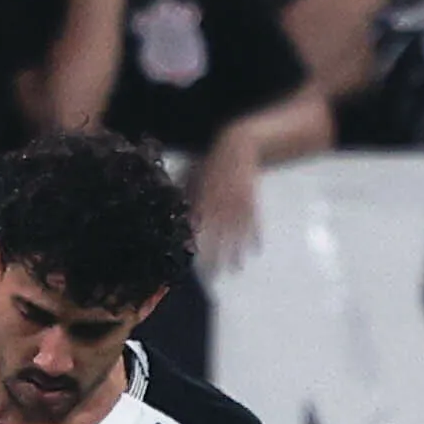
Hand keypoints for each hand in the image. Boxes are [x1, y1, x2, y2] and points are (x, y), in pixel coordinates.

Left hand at [194, 128, 264, 268]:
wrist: (237, 147)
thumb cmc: (210, 163)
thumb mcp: (191, 175)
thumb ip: (183, 193)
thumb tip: (169, 210)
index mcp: (203, 199)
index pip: (196, 226)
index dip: (193, 242)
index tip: (190, 259)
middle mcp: (220, 205)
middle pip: (217, 237)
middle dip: (215, 257)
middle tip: (213, 276)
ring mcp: (238, 205)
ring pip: (237, 234)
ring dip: (236, 252)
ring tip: (235, 268)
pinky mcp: (252, 203)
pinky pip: (254, 223)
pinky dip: (254, 237)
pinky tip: (254, 250)